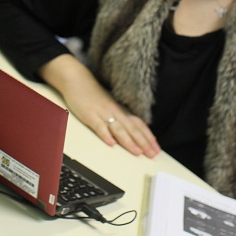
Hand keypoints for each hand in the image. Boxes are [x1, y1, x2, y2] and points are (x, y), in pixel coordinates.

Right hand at [41, 55, 160, 157]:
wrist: (78, 80)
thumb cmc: (95, 95)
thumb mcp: (111, 105)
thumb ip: (121, 117)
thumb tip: (134, 131)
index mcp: (121, 110)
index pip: (139, 124)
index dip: (148, 137)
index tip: (157, 148)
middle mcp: (115, 112)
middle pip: (132, 128)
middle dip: (143, 142)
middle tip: (153, 154)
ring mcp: (103, 113)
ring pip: (118, 129)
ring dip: (129, 141)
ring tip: (137, 152)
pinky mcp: (90, 115)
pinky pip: (99, 126)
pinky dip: (105, 135)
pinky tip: (111, 144)